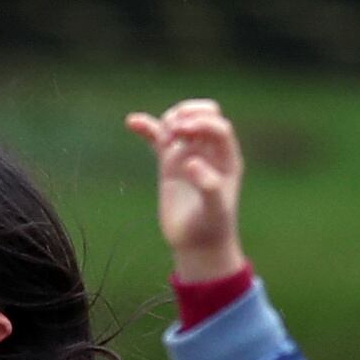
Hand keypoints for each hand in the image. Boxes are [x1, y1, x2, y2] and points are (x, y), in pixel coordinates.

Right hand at [123, 98, 247, 281]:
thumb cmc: (211, 227)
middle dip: (188, 114)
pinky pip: (158, 139)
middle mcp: (209, 151)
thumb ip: (207, 185)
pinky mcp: (169, 163)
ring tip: (164, 138)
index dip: (202, 122)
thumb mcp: (214, 209)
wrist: (197, 245)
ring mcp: (188, 155)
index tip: (185, 131)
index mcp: (227, 157)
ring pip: (180, 122)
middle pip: (203, 114)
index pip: (218, 126)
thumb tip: (190, 162)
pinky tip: (133, 122)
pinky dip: (147, 128)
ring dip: (170, 119)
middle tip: (176, 132)